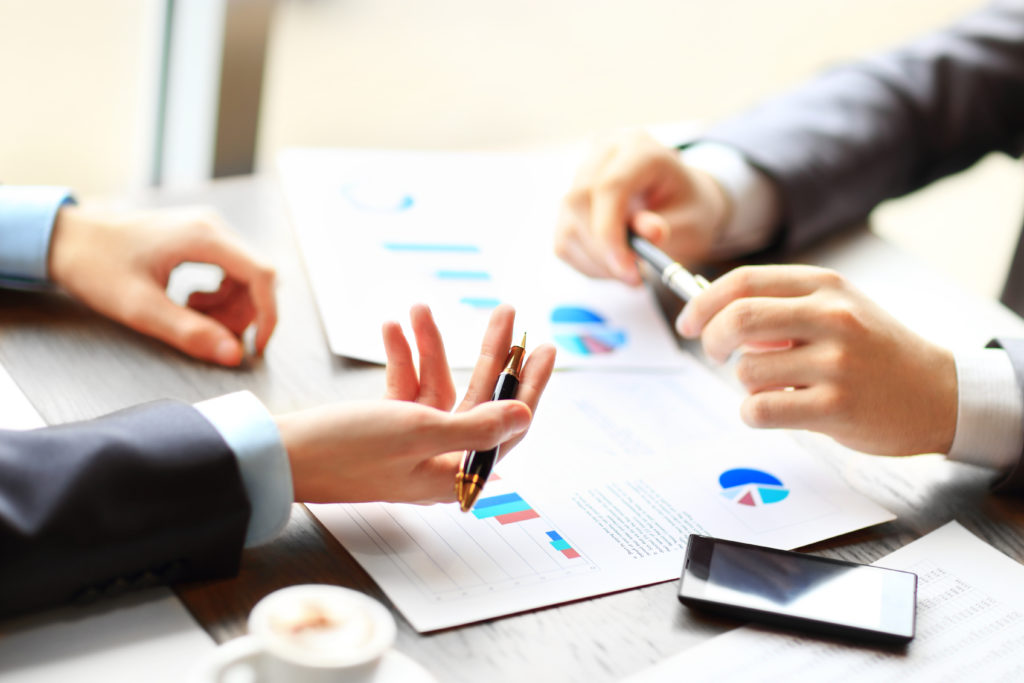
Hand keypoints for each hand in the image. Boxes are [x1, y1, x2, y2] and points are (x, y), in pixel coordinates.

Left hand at [47, 205, 276, 365]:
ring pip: (244, 278)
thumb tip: (233, 354)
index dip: (268, 314)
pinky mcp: (200, 238)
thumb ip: (189, 332)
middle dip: (241, 314)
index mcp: (204, 237)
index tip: (258, 346)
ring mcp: (207, 230)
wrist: (65, 238)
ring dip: (228, 307)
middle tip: (209, 334)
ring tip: (189, 316)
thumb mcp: (140, 307)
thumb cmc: (95, 265)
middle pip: (255, 278)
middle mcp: (213, 227)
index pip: (262, 275)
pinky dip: (218, 296)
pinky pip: (228, 272)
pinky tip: (189, 302)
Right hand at [279, 304, 556, 503]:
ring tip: (420, 307)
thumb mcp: (416, 432)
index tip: (543, 349)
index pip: (507, 428)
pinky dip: (403, 357)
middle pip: (479, 399)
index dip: (528, 387)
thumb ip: (474, 425)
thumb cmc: (344, 451)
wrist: (278, 457)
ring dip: (431, 346)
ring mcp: (412, 441)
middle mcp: (438, 459)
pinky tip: (392, 327)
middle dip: (488, 354)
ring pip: (439, 384)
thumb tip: (525, 416)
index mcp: (452, 473)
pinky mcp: (387, 426)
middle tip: (505, 314)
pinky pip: (406, 386)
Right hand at [554, 129, 729, 284]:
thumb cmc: (688, 206)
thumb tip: (647, 233)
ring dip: (596, 262)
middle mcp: (602, 153)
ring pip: (568, 224)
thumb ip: (668, 225)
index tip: (626, 269)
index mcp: (638, 147)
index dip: (610, 231)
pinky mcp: (569, 203)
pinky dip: (588, 263)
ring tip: (630, 273)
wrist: (680, 200)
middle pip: (579, 203)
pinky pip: (564, 240)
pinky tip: (614, 265)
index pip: (609, 186)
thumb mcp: (691, 217)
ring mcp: (580, 176)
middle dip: (602, 251)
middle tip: (632, 278)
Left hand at [676, 265, 956, 455]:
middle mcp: (832, 318)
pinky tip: (777, 410)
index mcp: (826, 286)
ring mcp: (836, 363)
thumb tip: (714, 314)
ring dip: (746, 384)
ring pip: (746, 371)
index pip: (744, 281)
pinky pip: (761, 409)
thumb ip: (781, 307)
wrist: (940, 393)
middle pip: (737, 319)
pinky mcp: (836, 408)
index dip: (702, 302)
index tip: (688, 322)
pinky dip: (754, 413)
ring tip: (777, 386)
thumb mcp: (838, 309)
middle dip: (711, 339)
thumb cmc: (875, 351)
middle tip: (714, 354)